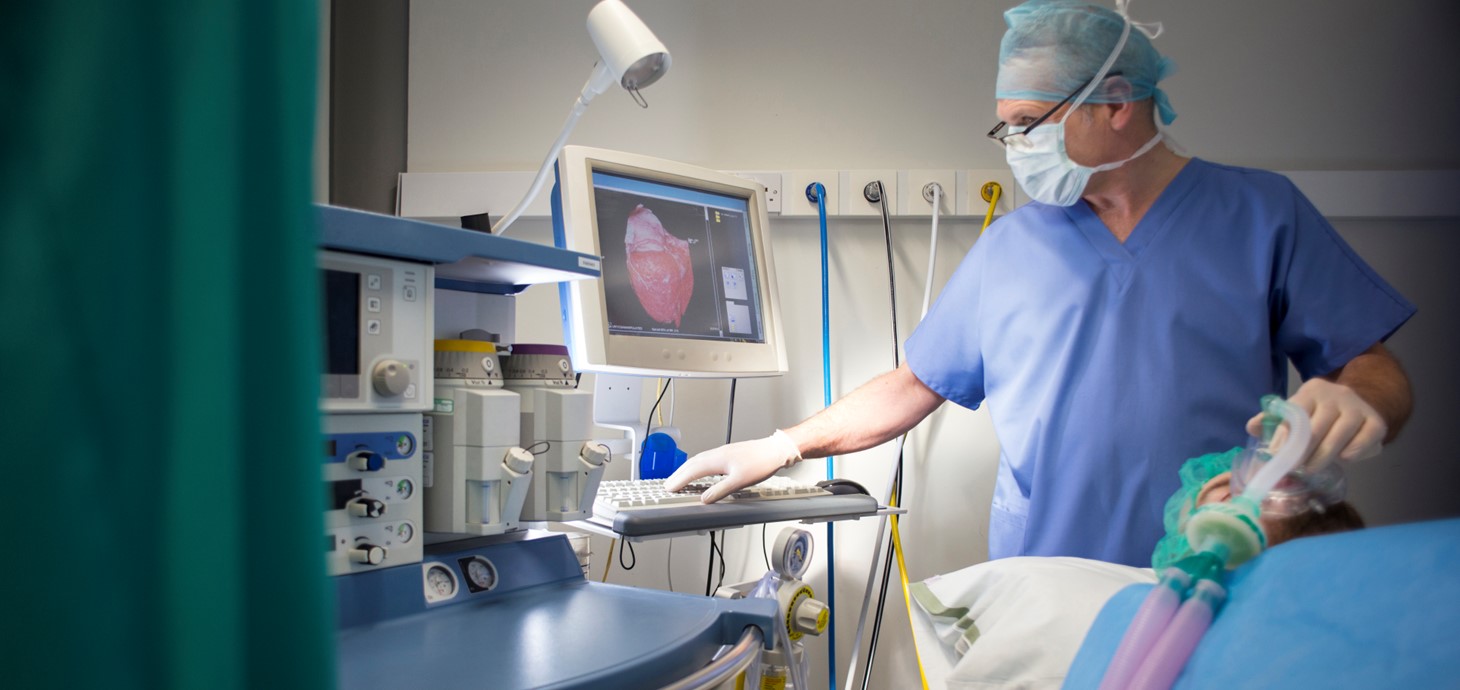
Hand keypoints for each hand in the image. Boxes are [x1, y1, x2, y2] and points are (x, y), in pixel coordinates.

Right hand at [663, 430, 802, 502]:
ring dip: (686, 470)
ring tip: (679, 478)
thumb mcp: (740, 481)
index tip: (668, 488)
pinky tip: (700, 471)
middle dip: (678, 475)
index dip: (679, 480)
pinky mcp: (728, 454)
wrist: (776, 450)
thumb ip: (720, 491)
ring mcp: (723, 452)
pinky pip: (706, 459)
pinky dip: (697, 466)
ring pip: (698, 460)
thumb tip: (704, 499)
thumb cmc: (761, 463)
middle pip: (692, 464)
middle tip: (668, 485)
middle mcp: (717, 454)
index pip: (692, 471)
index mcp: (717, 460)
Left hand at [1246, 379, 1386, 468]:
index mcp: (1312, 391)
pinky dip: (1351, 454)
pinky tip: (1342, 458)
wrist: (1363, 402)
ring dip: (1322, 458)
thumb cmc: (1321, 411)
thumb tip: (1251, 428)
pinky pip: (1361, 444)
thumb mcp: (1298, 409)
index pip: (1295, 413)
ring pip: (1338, 438)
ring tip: (1311, 468)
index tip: (1275, 455)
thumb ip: (1275, 419)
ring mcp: (1358, 409)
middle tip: (1293, 468)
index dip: (1284, 436)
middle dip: (1301, 452)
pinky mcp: (1376, 423)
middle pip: (1315, 429)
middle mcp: (1337, 396)